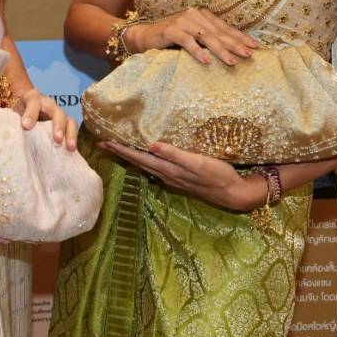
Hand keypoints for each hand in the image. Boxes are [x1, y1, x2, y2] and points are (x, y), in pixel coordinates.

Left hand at [15, 88, 78, 150]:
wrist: (24, 110)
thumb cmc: (18, 114)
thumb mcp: (13, 115)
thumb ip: (13, 123)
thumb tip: (13, 139)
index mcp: (33, 98)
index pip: (33, 102)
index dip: (31, 114)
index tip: (26, 126)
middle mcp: (49, 104)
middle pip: (57, 112)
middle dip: (58, 125)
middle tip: (57, 139)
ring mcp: (59, 114)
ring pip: (70, 121)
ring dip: (70, 134)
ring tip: (70, 147)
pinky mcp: (65, 124)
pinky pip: (72, 130)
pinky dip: (73, 139)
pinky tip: (71, 151)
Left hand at [99, 140, 264, 212]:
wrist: (233, 194)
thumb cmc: (218, 175)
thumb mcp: (197, 163)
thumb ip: (175, 155)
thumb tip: (151, 146)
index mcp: (168, 170)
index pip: (139, 158)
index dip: (122, 150)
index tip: (105, 142)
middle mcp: (167, 175)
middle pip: (139, 163)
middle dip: (121, 153)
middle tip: (104, 144)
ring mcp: (174, 179)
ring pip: (146, 166)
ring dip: (132, 157)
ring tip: (119, 149)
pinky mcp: (181, 179)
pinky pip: (157, 168)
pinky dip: (146, 161)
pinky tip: (147, 158)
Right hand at [131, 7, 259, 65]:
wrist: (145, 37)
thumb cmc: (172, 40)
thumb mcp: (194, 38)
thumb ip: (210, 40)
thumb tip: (235, 52)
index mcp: (203, 15)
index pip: (226, 28)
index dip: (241, 37)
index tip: (256, 47)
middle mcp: (194, 15)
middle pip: (219, 33)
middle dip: (235, 45)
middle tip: (249, 55)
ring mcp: (183, 21)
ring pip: (206, 37)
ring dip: (221, 51)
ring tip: (232, 61)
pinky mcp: (171, 30)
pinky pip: (187, 42)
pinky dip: (197, 52)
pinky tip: (206, 61)